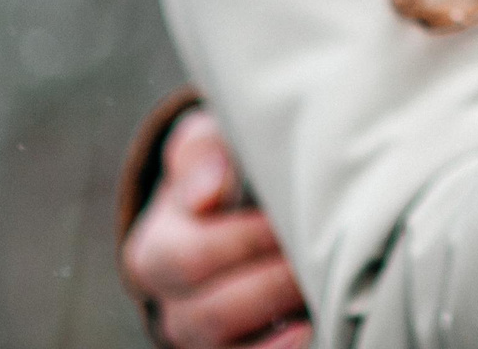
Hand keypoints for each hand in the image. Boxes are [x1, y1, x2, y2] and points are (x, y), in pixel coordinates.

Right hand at [119, 110, 309, 348]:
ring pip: (227, 344)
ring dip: (280, 315)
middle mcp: (170, 302)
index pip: (190, 258)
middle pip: (211, 310)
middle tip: (319, 252)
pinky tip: (312, 328)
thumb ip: (202, 155)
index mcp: (156, 250)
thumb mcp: (208, 148)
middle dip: (273, 281)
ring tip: (321, 282)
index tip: (289, 219)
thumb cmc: (227, 170)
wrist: (236, 206)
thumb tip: (210, 191)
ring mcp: (198, 335)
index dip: (244, 240)